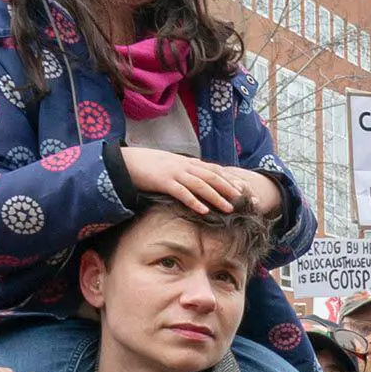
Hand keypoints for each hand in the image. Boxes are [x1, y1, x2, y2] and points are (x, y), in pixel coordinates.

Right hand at [124, 147, 268, 216]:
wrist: (126, 161)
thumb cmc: (148, 166)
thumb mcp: (171, 166)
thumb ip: (185, 172)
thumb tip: (198, 182)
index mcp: (188, 162)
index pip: (214, 170)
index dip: (230, 180)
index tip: (244, 189)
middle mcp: (185, 166)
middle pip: (213, 177)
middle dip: (229, 189)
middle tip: (243, 201)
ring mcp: (175, 173)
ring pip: (201, 185)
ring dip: (217, 197)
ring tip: (229, 209)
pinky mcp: (163, 181)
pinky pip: (182, 193)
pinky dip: (194, 201)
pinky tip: (203, 211)